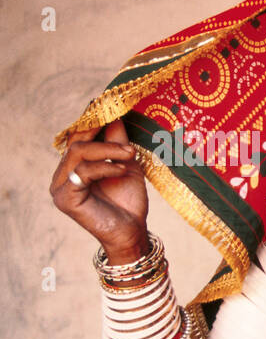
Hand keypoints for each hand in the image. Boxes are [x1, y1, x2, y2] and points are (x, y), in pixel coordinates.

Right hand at [51, 119, 149, 260]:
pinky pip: (82, 172)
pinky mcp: (65, 198)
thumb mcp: (126, 164)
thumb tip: (115, 114)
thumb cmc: (128, 200)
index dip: (91, 121)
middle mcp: (63, 174)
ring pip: (78, 153)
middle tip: (122, 131)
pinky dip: (103, 167)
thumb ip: (118, 142)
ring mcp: (61, 186)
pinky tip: (120, 170)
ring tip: (129, 155)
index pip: (78, 137)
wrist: (132, 231)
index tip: (109, 107)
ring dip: (107, 150)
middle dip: (101, 133)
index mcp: (74, 165)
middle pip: (76, 142)